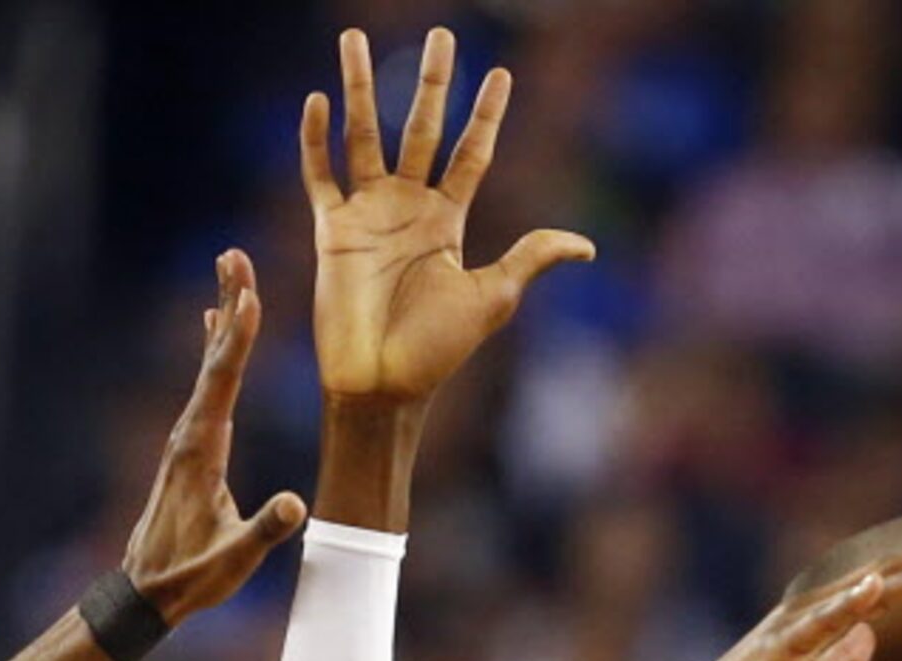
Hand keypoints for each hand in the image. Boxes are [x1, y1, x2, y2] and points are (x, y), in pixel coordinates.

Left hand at [120, 252, 308, 622]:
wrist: (147, 593)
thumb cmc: (192, 578)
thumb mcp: (233, 560)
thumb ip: (264, 530)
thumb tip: (294, 504)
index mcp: (202, 452)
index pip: (223, 384)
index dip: (238, 340)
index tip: (251, 296)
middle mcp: (190, 434)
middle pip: (213, 358)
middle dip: (228, 307)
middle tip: (235, 257)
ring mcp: (188, 437)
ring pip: (209, 365)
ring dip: (223, 318)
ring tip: (232, 274)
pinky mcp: (191, 444)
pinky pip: (207, 382)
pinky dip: (216, 348)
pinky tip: (215, 327)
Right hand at [305, 27, 593, 404]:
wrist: (382, 384)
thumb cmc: (438, 350)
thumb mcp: (492, 298)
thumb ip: (530, 259)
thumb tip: (586, 245)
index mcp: (448, 220)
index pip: (471, 153)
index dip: (486, 115)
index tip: (501, 75)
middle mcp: (408, 207)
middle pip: (421, 128)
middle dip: (432, 82)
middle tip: (443, 35)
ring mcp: (368, 214)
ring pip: (363, 134)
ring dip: (360, 87)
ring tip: (354, 39)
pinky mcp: (331, 230)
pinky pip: (320, 175)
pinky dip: (315, 140)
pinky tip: (317, 101)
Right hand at [665, 528, 901, 660]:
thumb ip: (839, 660)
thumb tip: (870, 641)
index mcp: (827, 621)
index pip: (889, 587)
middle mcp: (815, 611)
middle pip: (885, 577)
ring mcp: (798, 626)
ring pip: (861, 591)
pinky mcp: (781, 650)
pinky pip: (820, 622)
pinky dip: (848, 602)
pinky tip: (877, 585)